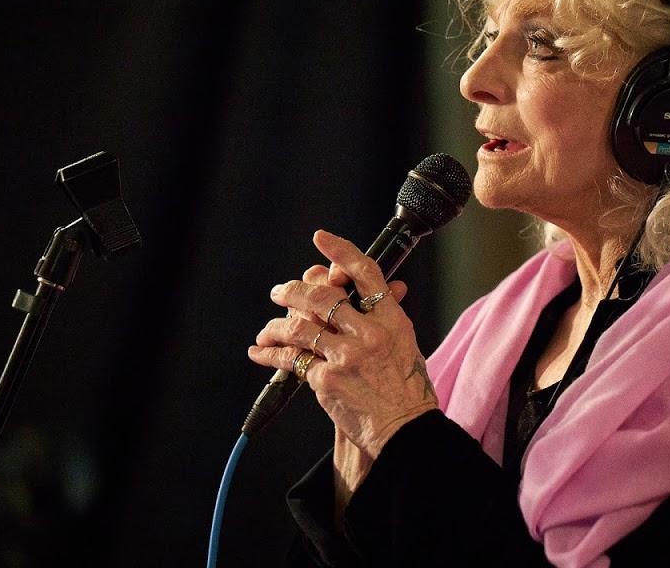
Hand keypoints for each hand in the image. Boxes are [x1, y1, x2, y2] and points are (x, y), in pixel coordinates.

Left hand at [247, 229, 437, 458]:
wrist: (406, 430)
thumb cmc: (408, 390)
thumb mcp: (406, 344)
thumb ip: (386, 316)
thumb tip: (381, 286)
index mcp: (392, 319)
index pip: (366, 273)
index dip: (341, 252)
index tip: (321, 238)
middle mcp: (369, 333)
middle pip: (323, 296)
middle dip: (293, 290)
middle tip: (279, 292)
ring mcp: (347, 356)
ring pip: (300, 326)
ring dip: (276, 325)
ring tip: (267, 330)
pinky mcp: (327, 380)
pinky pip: (292, 360)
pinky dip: (271, 355)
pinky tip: (261, 353)